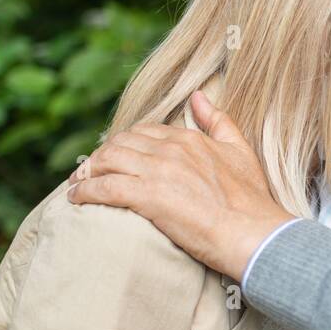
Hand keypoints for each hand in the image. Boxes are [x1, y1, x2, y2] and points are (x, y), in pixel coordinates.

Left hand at [67, 91, 294, 280]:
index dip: (124, 146)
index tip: (115, 160)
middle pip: (119, 144)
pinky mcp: (147, 196)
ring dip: (87, 172)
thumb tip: (199, 96)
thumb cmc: (251, 201)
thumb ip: (219, 121)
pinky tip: (76, 199)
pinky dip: (84, 191)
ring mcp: (158, 172)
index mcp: (188, 139)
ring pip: (107, 161)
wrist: (254, 233)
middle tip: (89, 174)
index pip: (143, 133)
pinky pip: (104, 187)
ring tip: (78, 185)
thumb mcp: (240, 151)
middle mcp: (170, 150)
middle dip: (100, 157)